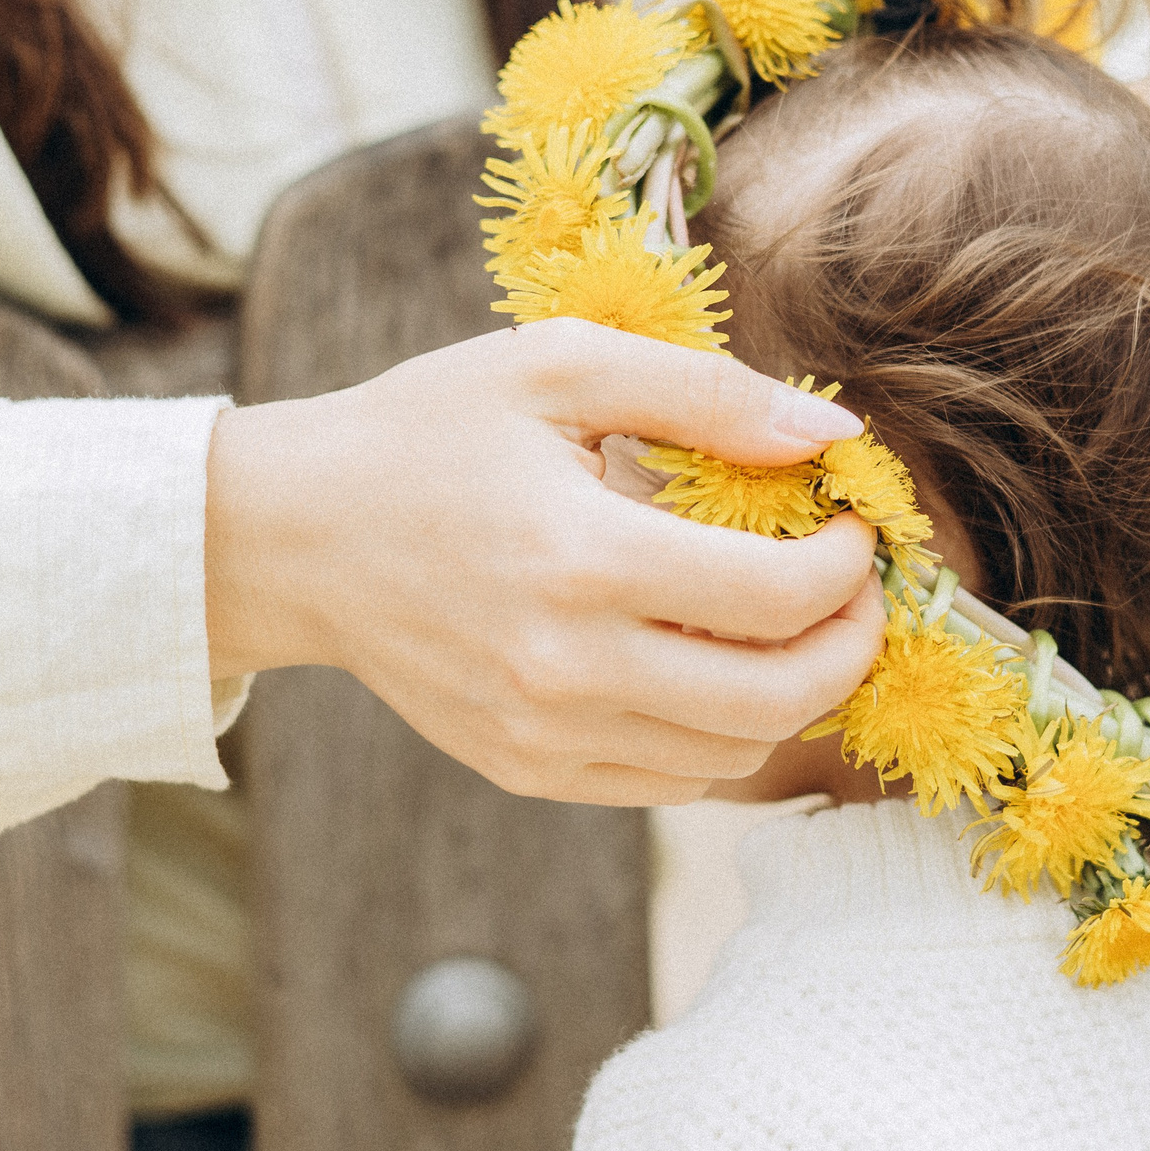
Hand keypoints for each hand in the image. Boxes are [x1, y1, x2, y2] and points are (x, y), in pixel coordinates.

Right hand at [203, 318, 885, 804]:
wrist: (296, 535)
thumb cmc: (428, 434)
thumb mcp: (558, 366)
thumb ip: (705, 391)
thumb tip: (831, 433)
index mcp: (581, 557)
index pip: (779, 598)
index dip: (849, 566)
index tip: (853, 526)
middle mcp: (566, 668)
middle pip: (778, 700)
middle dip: (850, 646)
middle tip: (854, 592)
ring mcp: (544, 735)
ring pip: (734, 755)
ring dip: (789, 693)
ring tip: (779, 622)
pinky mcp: (527, 772)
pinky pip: (671, 784)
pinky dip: (718, 733)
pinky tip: (707, 662)